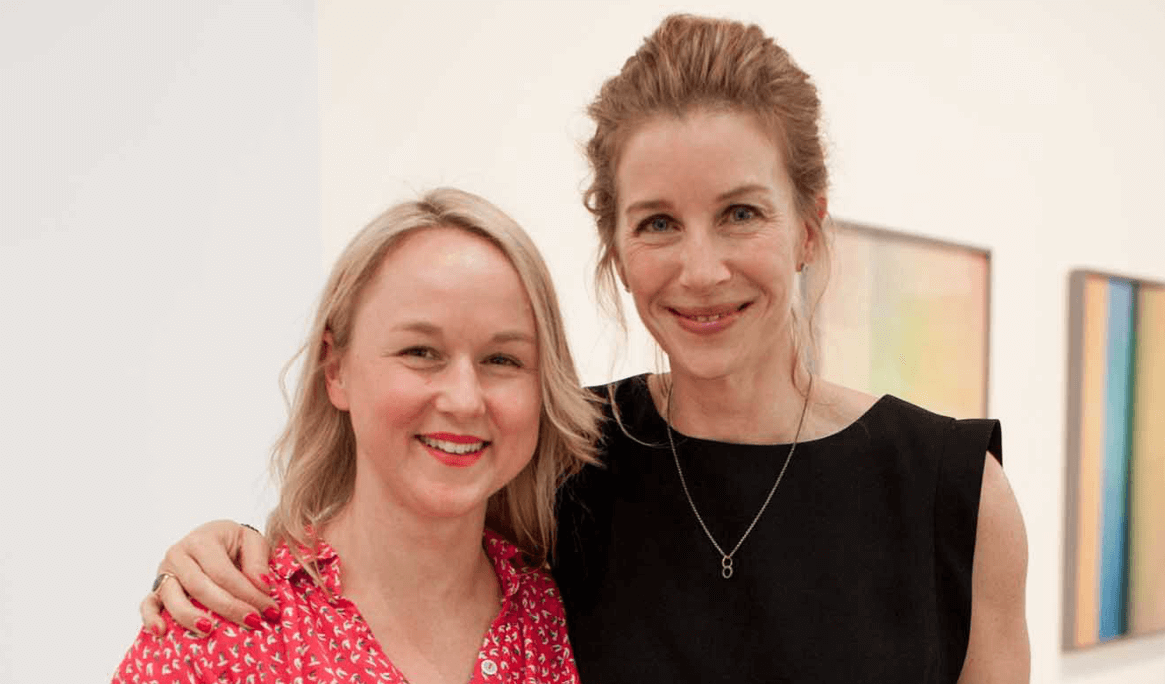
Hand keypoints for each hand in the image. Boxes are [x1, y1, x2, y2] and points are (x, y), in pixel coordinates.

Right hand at [140, 520, 276, 635]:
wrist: (214, 539)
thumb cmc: (234, 543)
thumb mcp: (251, 541)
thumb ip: (258, 562)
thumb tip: (262, 586)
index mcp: (203, 540)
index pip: (224, 573)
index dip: (247, 593)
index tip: (269, 610)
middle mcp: (179, 554)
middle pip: (201, 587)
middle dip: (229, 608)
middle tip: (253, 622)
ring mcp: (165, 572)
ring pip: (173, 597)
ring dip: (190, 617)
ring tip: (210, 630)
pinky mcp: (156, 588)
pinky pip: (148, 604)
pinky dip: (151, 618)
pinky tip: (161, 631)